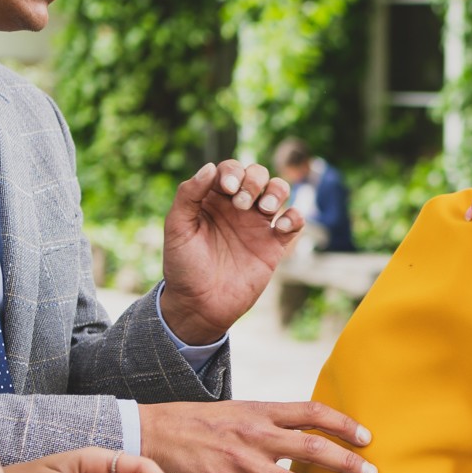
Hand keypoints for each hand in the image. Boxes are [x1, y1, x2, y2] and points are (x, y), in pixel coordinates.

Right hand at [137, 400, 374, 472]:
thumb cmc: (197, 423)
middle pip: (312, 446)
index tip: (368, 438)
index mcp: (261, 411)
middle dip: (346, 462)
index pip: (312, 412)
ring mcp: (237, 460)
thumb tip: (306, 432)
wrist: (149, 432)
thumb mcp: (238, 412)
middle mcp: (254, 433)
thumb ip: (270, 422)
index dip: (343, 423)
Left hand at [161, 159, 303, 343]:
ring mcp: (257, 225)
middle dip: (254, 180)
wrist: (200, 305)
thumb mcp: (177, 228)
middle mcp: (237, 207)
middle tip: (242, 205)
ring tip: (265, 209)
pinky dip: (294, 217)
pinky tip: (280, 227)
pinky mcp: (274, 245)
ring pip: (278, 190)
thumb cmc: (183, 267)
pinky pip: (294, 221)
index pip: (229, 169)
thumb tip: (210, 167)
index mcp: (212, 199)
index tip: (229, 189)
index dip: (233, 172)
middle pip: (257, 174)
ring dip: (276, 191)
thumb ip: (188, 195)